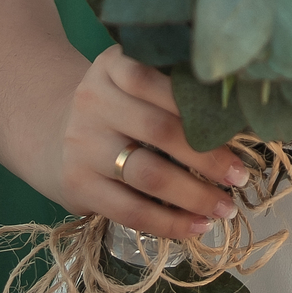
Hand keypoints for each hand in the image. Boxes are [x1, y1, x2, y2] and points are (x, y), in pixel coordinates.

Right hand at [48, 46, 251, 239]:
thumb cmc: (114, 106)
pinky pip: (130, 210)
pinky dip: (169, 222)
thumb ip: (170, 86)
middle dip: (208, 157)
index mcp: (112, 66)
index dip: (200, 105)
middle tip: (241, 177)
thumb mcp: (129, 80)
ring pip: (148, 175)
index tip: (240, 128)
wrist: (50, 133)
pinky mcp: (77, 186)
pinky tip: (197, 226)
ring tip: (226, 207)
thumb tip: (239, 114)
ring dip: (194, 195)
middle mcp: (93, 101)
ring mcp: (82, 145)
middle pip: (161, 130)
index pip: (159, 80)